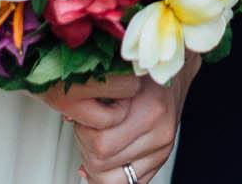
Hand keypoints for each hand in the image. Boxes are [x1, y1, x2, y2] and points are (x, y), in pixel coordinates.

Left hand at [44, 63, 193, 183]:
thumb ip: (94, 95)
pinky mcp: (161, 158)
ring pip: (111, 179)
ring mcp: (162, 149)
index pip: (101, 144)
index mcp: (150, 111)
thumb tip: (69, 116)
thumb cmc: (144, 70)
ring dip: (95, 164)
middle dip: (85, 148)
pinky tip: (105, 161)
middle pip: (103, 163)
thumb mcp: (118, 75)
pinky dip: (111, 176)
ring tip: (95, 142)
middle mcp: (159, 134)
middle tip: (87, 129)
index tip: (83, 118)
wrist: (172, 69)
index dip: (83, 132)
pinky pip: (129, 183)